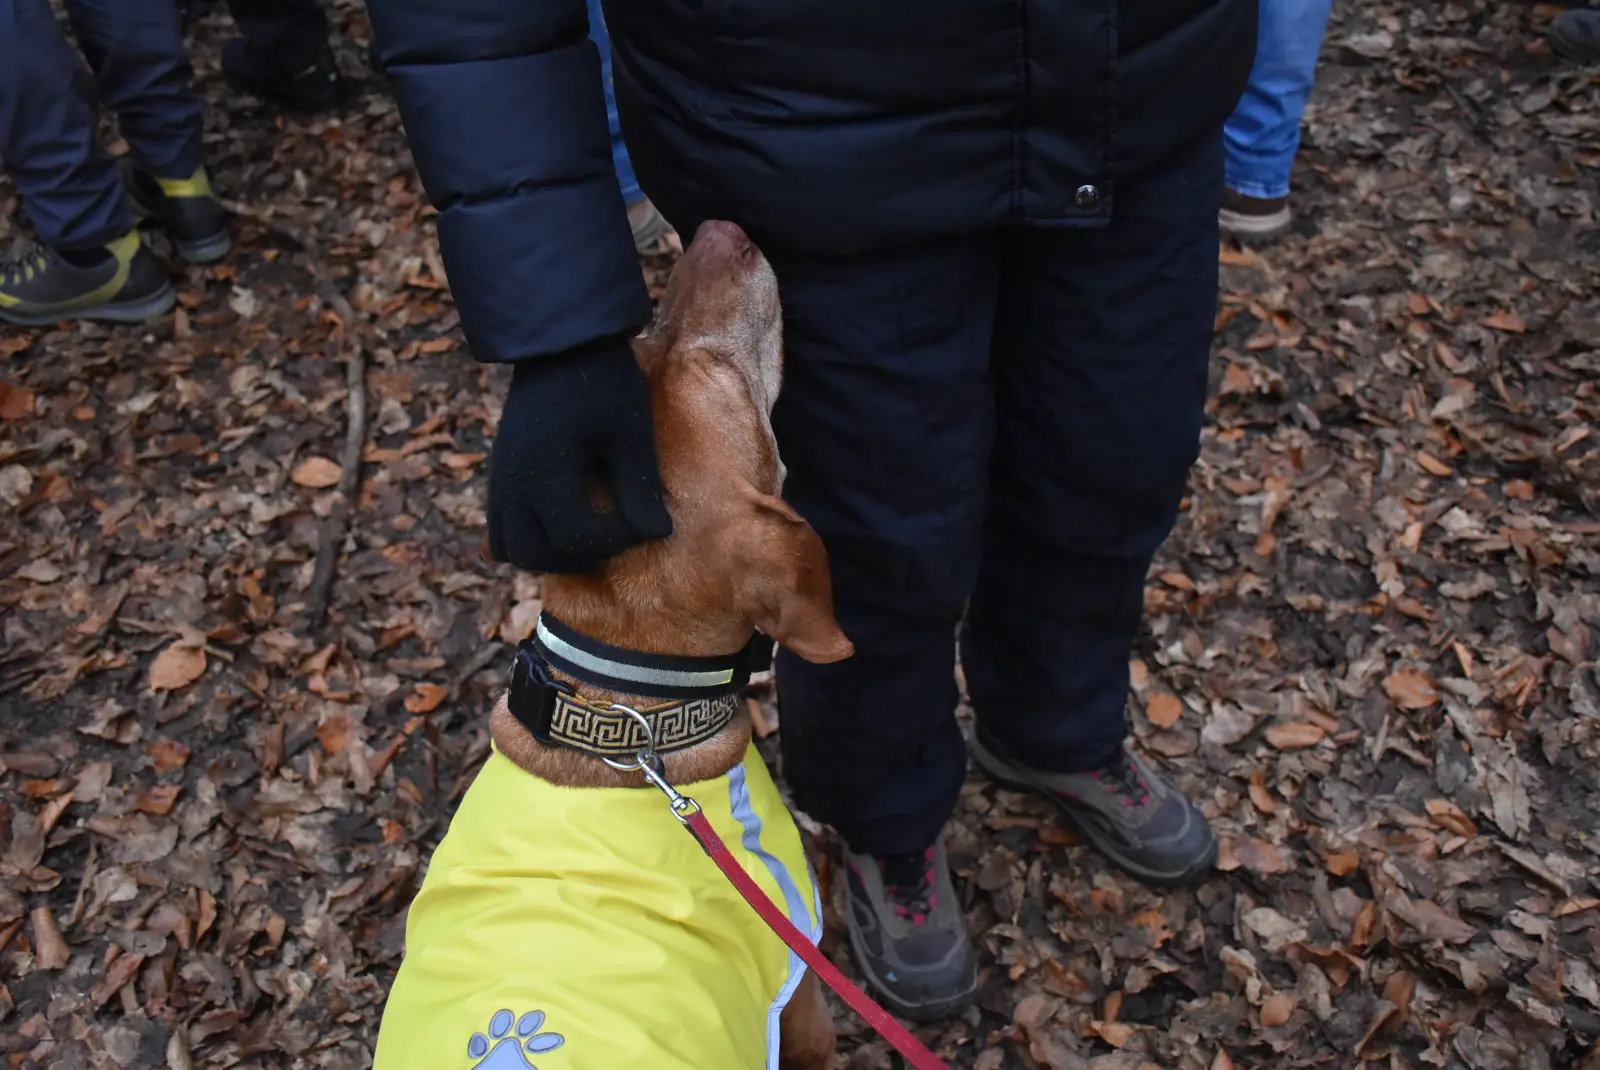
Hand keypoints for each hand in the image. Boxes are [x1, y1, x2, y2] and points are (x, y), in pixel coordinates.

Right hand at [486, 336, 672, 572]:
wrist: (562, 345)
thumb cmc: (603, 383)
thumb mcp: (629, 433)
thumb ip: (638, 487)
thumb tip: (659, 534)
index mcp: (543, 472)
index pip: (573, 538)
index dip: (615, 541)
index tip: (644, 520)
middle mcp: (512, 483)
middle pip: (533, 555)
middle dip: (578, 556)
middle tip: (615, 534)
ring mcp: (501, 480)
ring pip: (511, 547)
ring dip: (549, 553)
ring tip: (590, 534)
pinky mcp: (501, 475)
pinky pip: (503, 527)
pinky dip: (530, 536)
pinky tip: (566, 522)